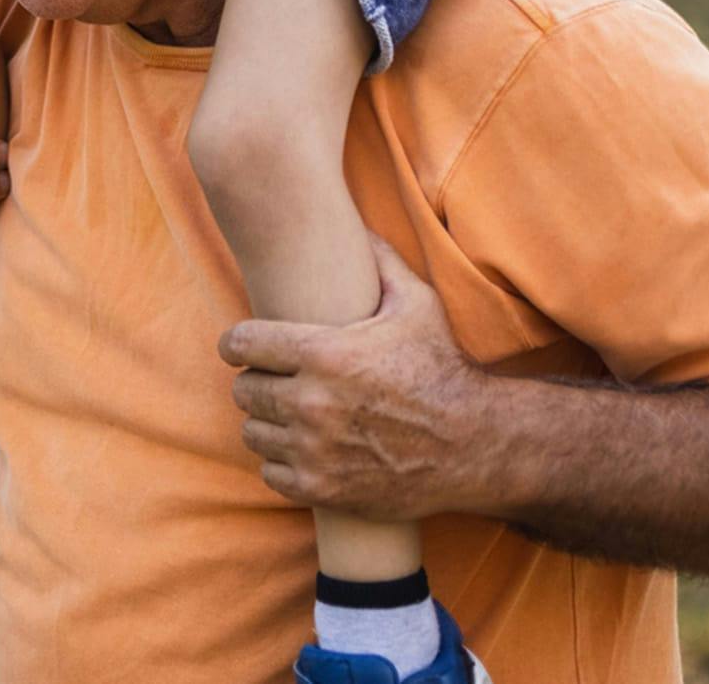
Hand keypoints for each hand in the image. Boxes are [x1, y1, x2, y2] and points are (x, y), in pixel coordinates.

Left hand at [218, 234, 492, 520]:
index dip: (235, 342)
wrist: (472, 443)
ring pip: (253, 432)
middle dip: (254, 380)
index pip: (243, 343)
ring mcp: (315, 451)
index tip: (239, 344)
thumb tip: (355, 219)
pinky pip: (271, 473)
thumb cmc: (441, 366)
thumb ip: (378, 259)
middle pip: (244, 389)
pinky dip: (280, 461)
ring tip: (286, 412)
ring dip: (265, 421)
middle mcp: (313, 403)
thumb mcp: (416, 302)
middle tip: (272, 378)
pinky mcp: (323, 490)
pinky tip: (300, 447)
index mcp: (326, 353)